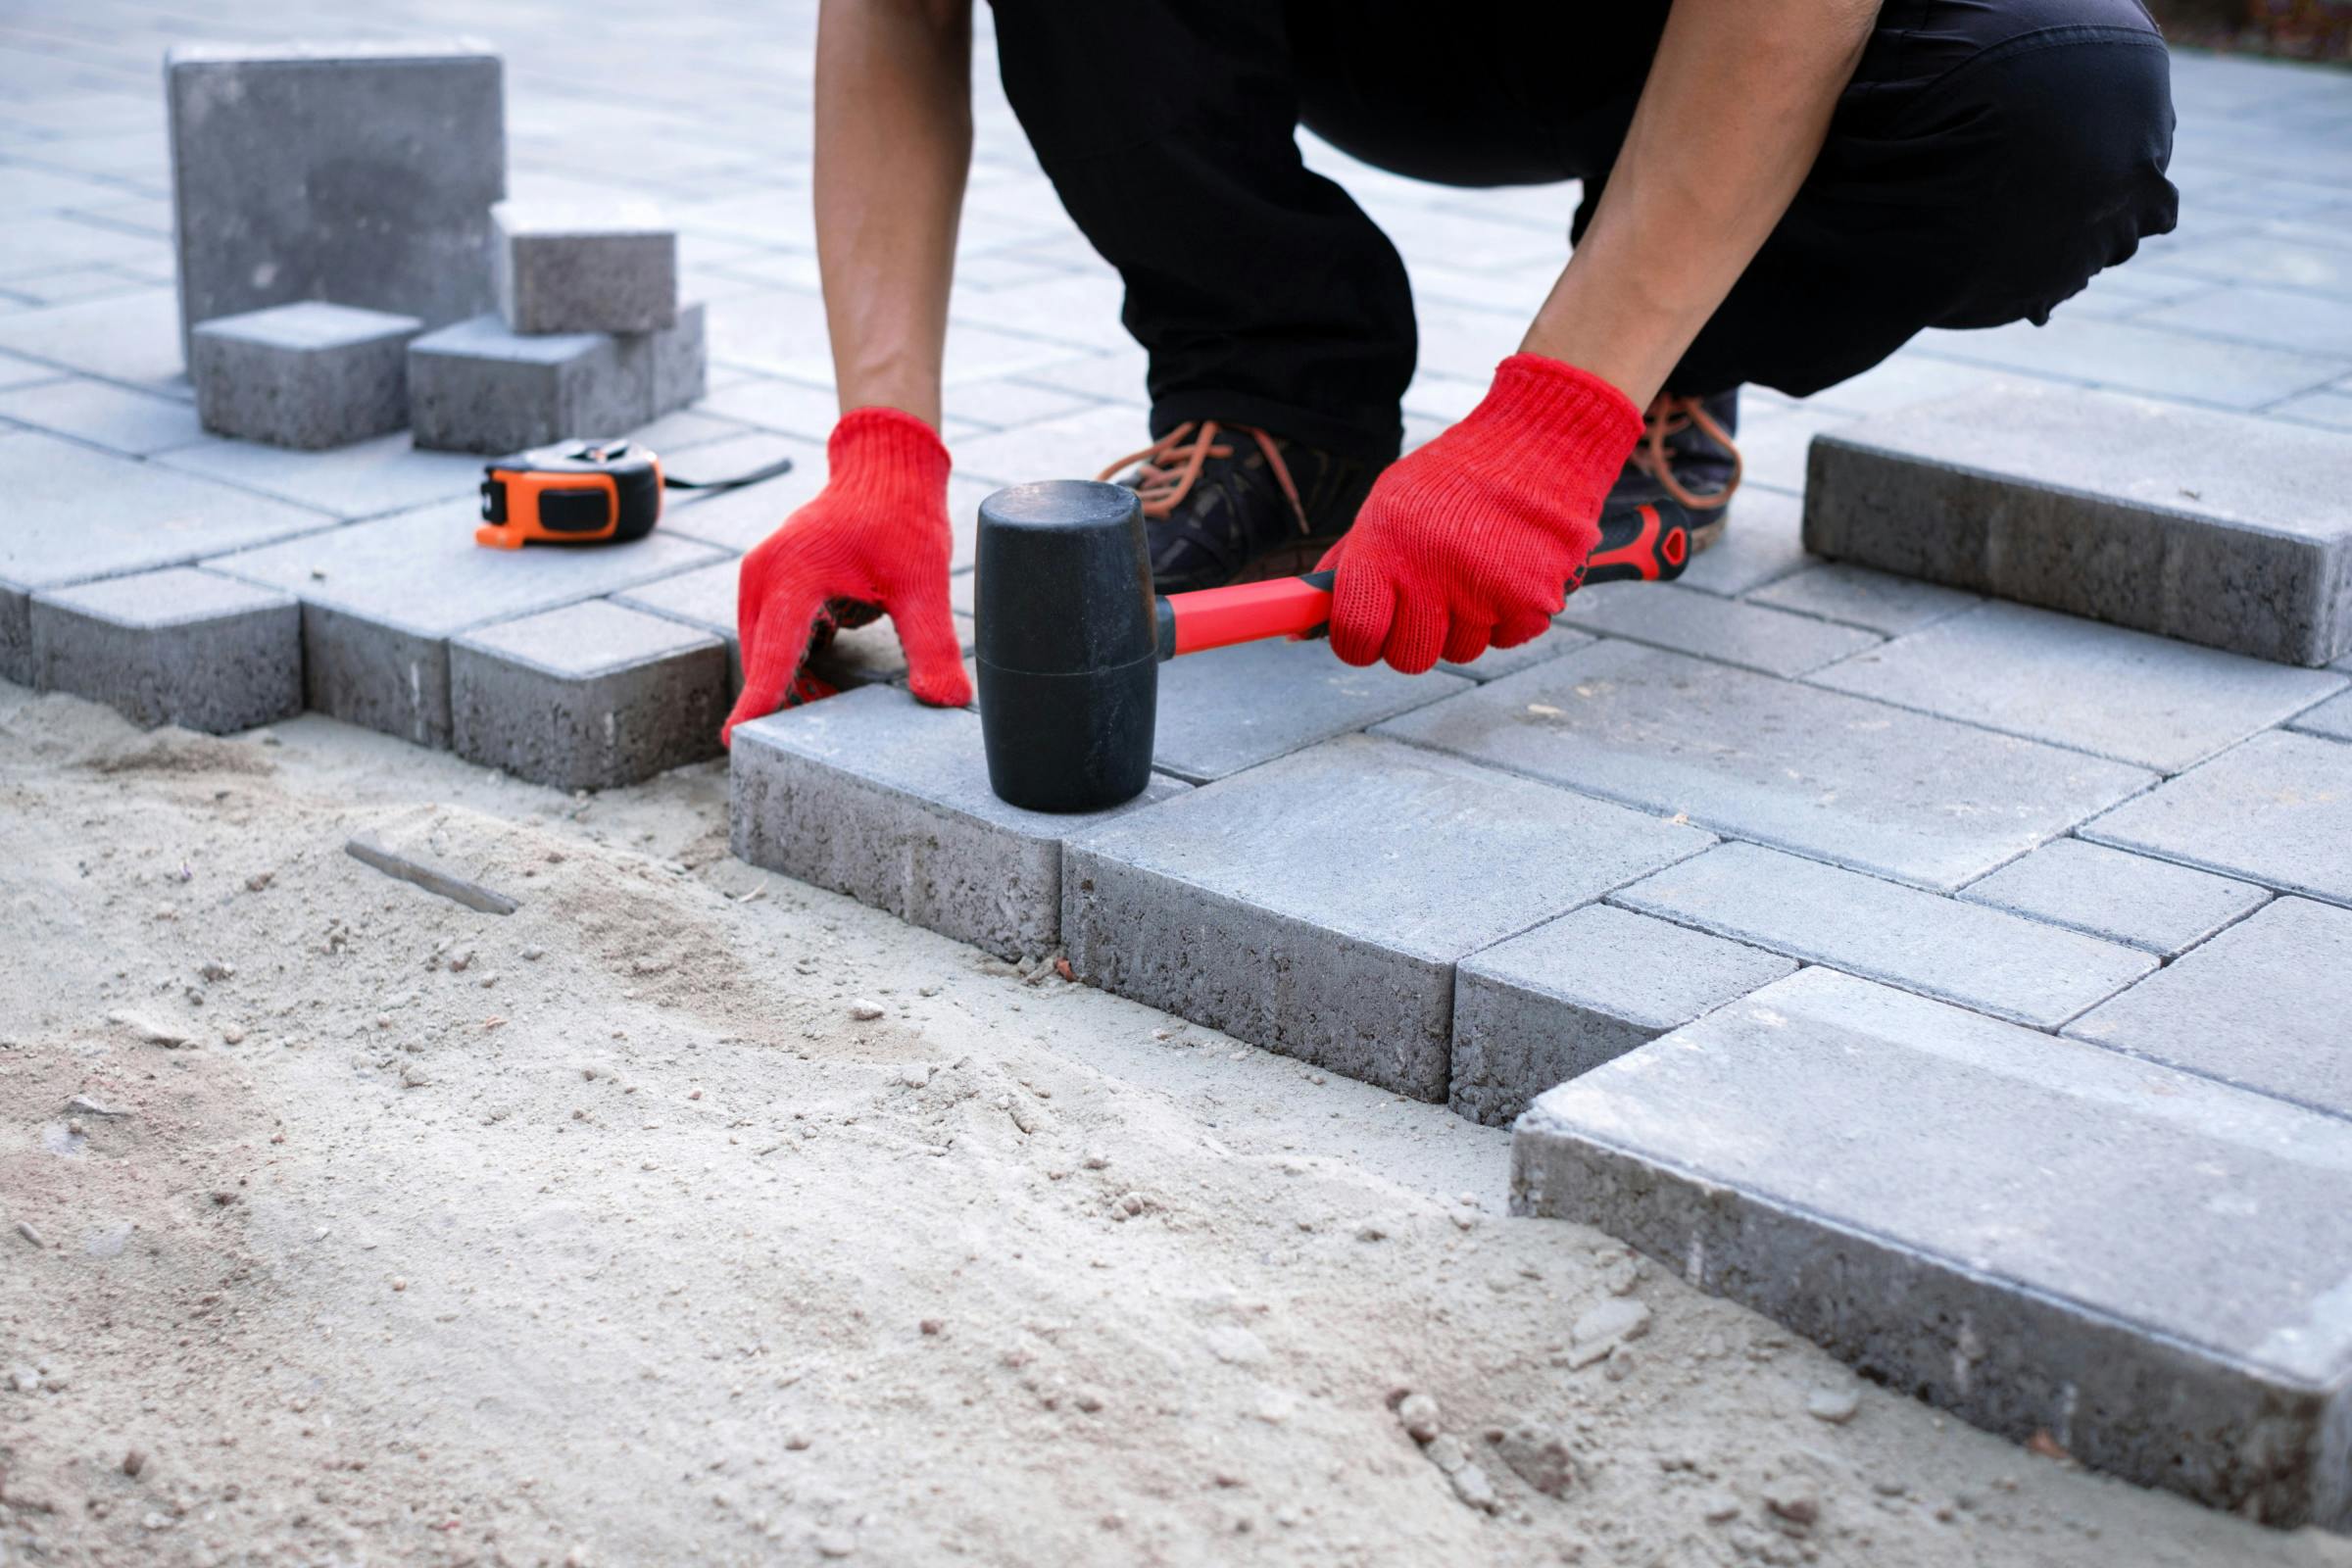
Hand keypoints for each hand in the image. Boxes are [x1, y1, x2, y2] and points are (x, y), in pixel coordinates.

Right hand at [721, 407, 970, 744]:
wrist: (886, 471)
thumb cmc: (904, 521)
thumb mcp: (925, 586)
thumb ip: (932, 645)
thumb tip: (946, 701)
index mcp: (796, 574)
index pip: (775, 652)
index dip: (759, 700)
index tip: (736, 740)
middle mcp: (765, 576)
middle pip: (765, 660)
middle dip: (786, 700)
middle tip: (823, 739)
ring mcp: (761, 579)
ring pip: (765, 653)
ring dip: (793, 682)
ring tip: (837, 702)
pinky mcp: (769, 584)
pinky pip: (772, 638)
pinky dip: (795, 662)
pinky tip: (830, 673)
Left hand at [1319, 354, 1642, 672]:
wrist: (1539, 442)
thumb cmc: (1454, 479)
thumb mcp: (1386, 507)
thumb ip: (1346, 567)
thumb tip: (1299, 627)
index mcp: (1386, 545)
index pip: (1356, 635)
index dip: (1359, 644)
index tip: (1369, 634)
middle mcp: (1432, 571)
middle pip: (1408, 658)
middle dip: (1415, 638)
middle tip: (1430, 599)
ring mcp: (1484, 589)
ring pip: (1461, 653)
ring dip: (1465, 625)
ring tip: (1475, 570)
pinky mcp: (1532, 599)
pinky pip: (1507, 640)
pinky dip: (1508, 617)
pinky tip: (1508, 572)